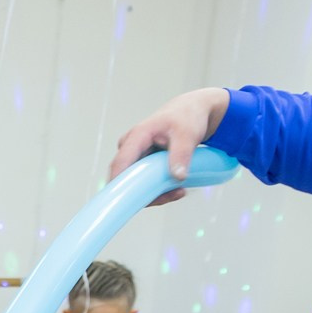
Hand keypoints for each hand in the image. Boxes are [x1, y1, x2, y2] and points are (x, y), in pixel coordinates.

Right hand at [107, 87, 231, 203]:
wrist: (192, 111)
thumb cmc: (187, 117)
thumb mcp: (188, 134)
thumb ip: (181, 155)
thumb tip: (177, 177)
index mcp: (137, 136)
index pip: (120, 163)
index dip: (119, 184)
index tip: (126, 202)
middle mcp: (131, 147)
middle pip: (126, 178)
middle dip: (146, 192)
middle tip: (173, 194)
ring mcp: (135, 156)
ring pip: (136, 183)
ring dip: (155, 193)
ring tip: (179, 191)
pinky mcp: (142, 163)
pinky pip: (144, 182)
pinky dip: (159, 189)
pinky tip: (176, 189)